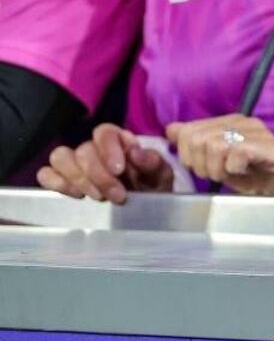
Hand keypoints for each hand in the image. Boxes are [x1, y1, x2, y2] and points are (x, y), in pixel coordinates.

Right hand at [37, 123, 174, 202]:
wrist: (145, 209)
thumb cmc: (152, 187)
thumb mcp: (160, 175)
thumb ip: (152, 162)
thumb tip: (135, 151)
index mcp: (118, 141)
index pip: (104, 132)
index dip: (108, 149)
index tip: (119, 170)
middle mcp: (94, 148)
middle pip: (83, 150)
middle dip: (99, 175)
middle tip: (117, 196)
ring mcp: (75, 163)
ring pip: (60, 157)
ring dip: (77, 178)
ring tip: (97, 197)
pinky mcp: (61, 180)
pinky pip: (46, 174)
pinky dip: (56, 182)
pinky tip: (75, 195)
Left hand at [168, 116, 273, 196]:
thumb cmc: (256, 178)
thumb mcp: (219, 164)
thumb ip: (196, 146)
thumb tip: (171, 129)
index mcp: (230, 121)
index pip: (188, 130)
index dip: (187, 154)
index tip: (202, 168)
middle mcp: (244, 122)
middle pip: (197, 138)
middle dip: (200, 164)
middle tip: (217, 174)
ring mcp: (259, 133)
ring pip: (214, 145)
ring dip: (217, 168)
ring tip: (230, 175)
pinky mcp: (271, 148)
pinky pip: (236, 154)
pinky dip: (233, 169)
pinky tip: (244, 173)